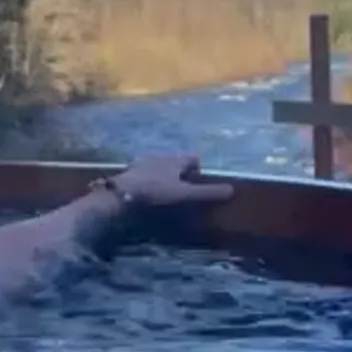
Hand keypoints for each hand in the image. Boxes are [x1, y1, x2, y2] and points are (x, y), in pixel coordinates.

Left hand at [113, 154, 232, 206]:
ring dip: (165, 177)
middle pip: (176, 162)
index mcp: (175, 159)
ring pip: (160, 167)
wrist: (119, 195)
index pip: (193, 158)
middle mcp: (160, 156)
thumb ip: (207, 193)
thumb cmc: (154, 192)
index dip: (199, 169)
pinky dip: (150, 182)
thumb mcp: (184, 195)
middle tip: (185, 190)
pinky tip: (148, 195)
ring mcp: (142, 163)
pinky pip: (145, 174)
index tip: (200, 183)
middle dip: (182, 173)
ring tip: (167, 194)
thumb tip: (232, 190)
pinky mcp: (129, 173)